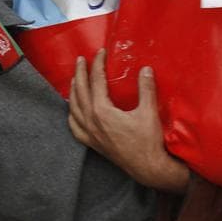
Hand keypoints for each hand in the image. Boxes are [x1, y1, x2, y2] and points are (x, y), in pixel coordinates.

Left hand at [68, 50, 189, 193]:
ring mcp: (90, 134)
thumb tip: (145, 69)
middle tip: (81, 60)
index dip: (98, 64)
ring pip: (74, 108)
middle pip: (80, 92)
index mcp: (102, 111)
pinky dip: (72, 115)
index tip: (101, 52)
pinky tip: (73, 110)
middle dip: (80, 73)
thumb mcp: (149, 111)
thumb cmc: (149, 141)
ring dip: (73, 91)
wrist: (148, 167)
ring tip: (75, 79)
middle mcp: (91, 122)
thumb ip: (146, 88)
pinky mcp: (92, 143)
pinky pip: (75, 127)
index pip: (96, 81)